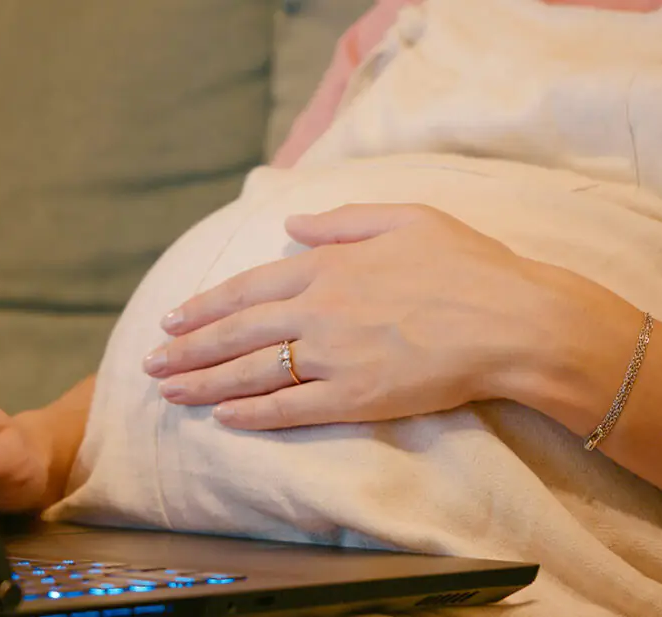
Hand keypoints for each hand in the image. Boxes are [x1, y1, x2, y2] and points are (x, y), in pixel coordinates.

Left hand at [143, 203, 574, 429]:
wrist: (510, 320)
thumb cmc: (465, 264)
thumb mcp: (405, 218)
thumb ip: (342, 221)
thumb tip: (294, 225)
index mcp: (327, 266)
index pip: (247, 289)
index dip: (204, 307)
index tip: (172, 320)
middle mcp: (318, 311)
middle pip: (235, 334)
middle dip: (187, 349)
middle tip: (151, 363)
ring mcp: (332, 357)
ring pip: (251, 373)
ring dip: (204, 383)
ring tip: (168, 391)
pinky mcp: (354, 397)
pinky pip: (291, 408)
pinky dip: (252, 414)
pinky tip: (222, 418)